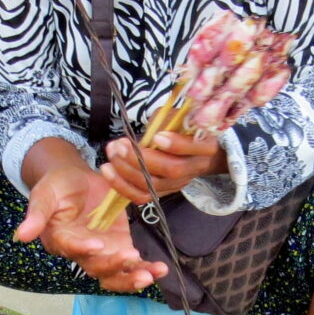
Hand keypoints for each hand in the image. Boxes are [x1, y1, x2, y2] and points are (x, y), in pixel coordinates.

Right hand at [13, 163, 168, 293]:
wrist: (77, 180)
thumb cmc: (58, 186)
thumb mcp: (45, 194)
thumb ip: (37, 214)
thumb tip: (20, 236)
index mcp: (60, 240)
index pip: (70, 248)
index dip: (83, 249)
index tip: (97, 245)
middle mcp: (80, 252)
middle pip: (95, 267)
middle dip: (113, 266)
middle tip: (130, 256)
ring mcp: (102, 252)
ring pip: (114, 275)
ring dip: (131, 278)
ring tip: (150, 274)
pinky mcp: (119, 246)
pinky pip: (132, 264)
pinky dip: (146, 269)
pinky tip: (160, 270)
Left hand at [99, 129, 227, 206]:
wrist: (201, 154)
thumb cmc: (187, 130)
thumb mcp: (181, 118)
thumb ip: (166, 121)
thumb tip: (148, 130)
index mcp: (204, 146)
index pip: (193, 148)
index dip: (176, 144)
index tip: (157, 136)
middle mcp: (192, 169)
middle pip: (170, 169)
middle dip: (140, 158)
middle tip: (119, 145)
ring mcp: (178, 184)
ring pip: (152, 185)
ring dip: (126, 171)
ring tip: (111, 155)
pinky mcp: (164, 192)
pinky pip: (142, 196)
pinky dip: (123, 186)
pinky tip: (109, 171)